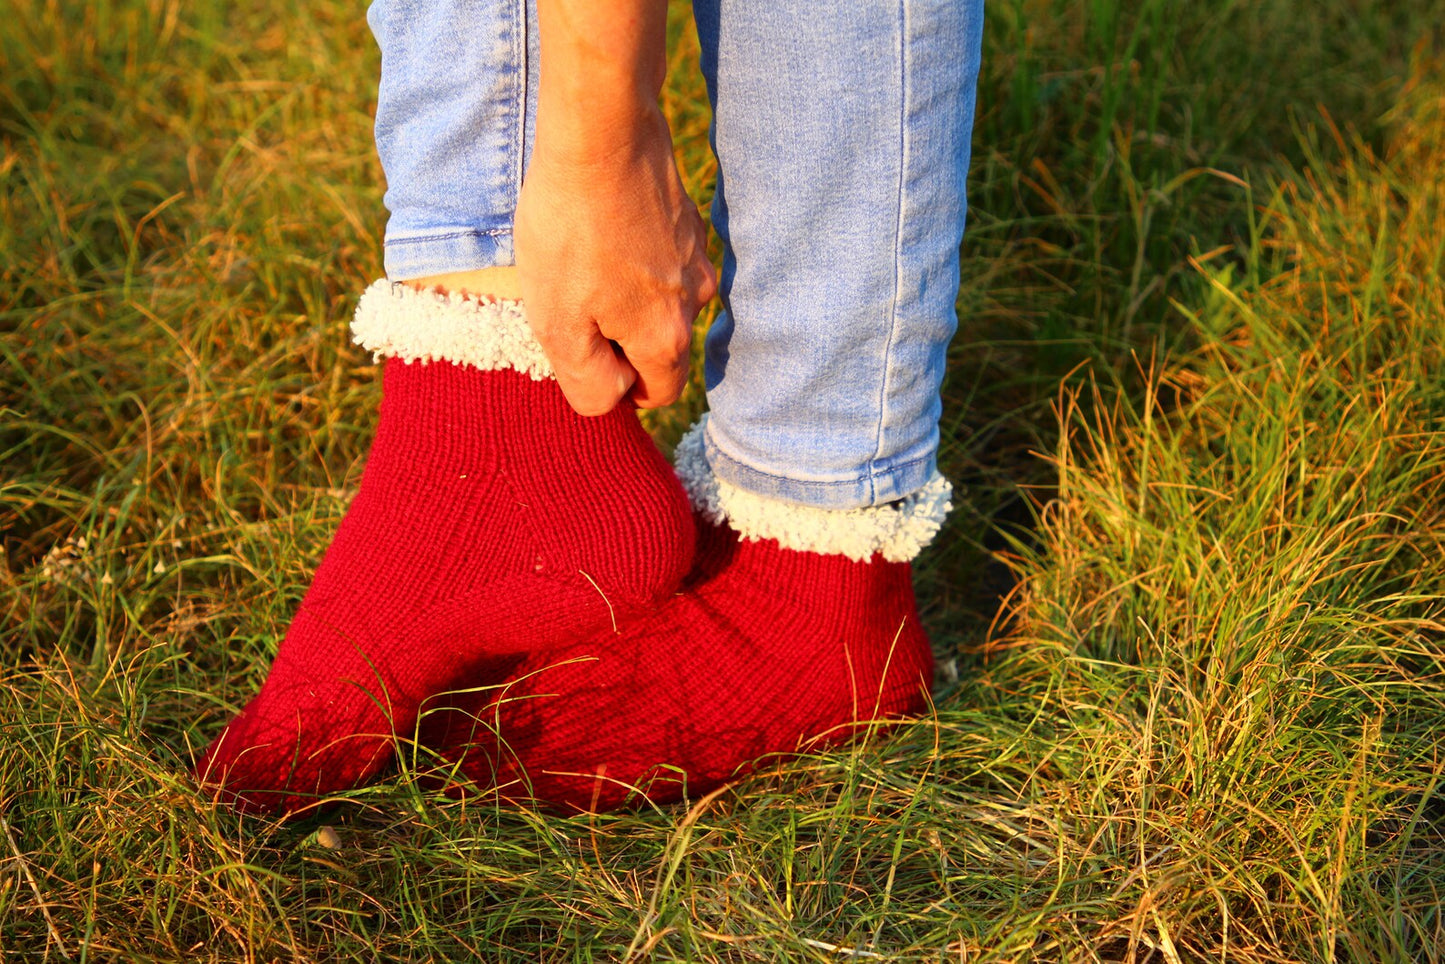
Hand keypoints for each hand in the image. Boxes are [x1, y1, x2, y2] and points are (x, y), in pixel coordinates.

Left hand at [514, 105, 716, 415]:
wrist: (602, 132)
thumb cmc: (570, 228)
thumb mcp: (556, 322)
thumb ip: (586, 381)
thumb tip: (613, 400)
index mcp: (666, 338)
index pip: (655, 395)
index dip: (616, 385)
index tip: (579, 347)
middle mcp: (697, 302)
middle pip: (660, 347)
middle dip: (620, 338)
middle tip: (573, 300)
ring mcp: (697, 257)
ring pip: (660, 300)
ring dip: (626, 293)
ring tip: (584, 256)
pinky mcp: (688, 220)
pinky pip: (662, 258)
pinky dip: (634, 254)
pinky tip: (602, 226)